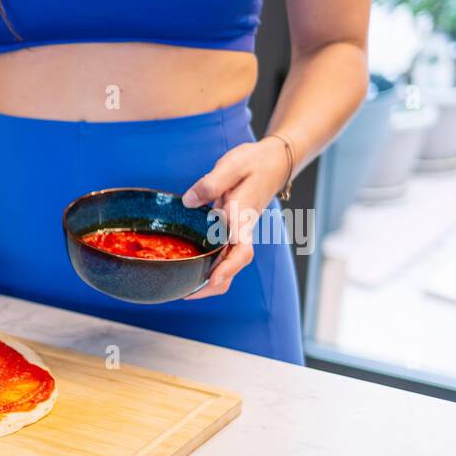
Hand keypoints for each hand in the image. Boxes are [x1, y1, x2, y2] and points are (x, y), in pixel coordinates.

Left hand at [181, 137, 290, 299]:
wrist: (272, 161)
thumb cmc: (254, 163)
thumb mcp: (232, 165)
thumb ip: (210, 183)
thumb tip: (189, 201)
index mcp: (243, 217)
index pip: (241, 249)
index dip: (228, 267)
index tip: (213, 278)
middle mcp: (242, 230)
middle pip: (233, 266)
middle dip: (212, 284)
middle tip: (185, 294)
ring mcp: (238, 232)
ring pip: (228, 264)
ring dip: (209, 279)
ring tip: (183, 288)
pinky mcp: (231, 230)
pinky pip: (222, 254)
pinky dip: (208, 266)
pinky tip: (188, 269)